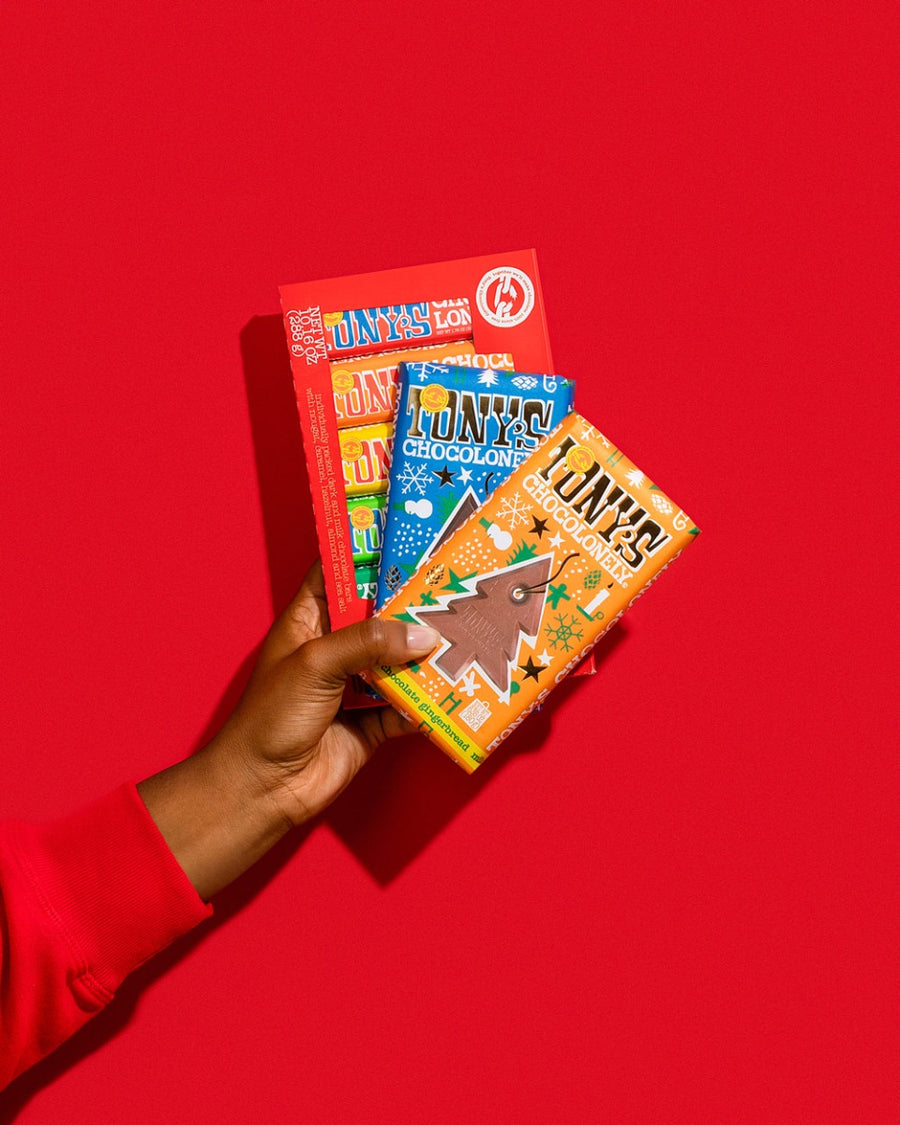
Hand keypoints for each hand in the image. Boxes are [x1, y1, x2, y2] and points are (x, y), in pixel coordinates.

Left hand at [138, 561, 438, 898]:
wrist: (263, 788)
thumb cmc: (271, 716)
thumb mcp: (315, 662)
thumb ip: (369, 642)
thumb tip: (425, 633)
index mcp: (308, 621)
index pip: (338, 574)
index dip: (366, 554)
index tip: (407, 536)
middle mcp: (334, 649)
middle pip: (379, 617)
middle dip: (413, 605)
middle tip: (454, 585)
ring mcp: (355, 687)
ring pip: (399, 661)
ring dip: (427, 655)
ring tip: (466, 633)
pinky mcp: (372, 723)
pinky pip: (408, 707)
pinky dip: (428, 703)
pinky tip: (452, 692)